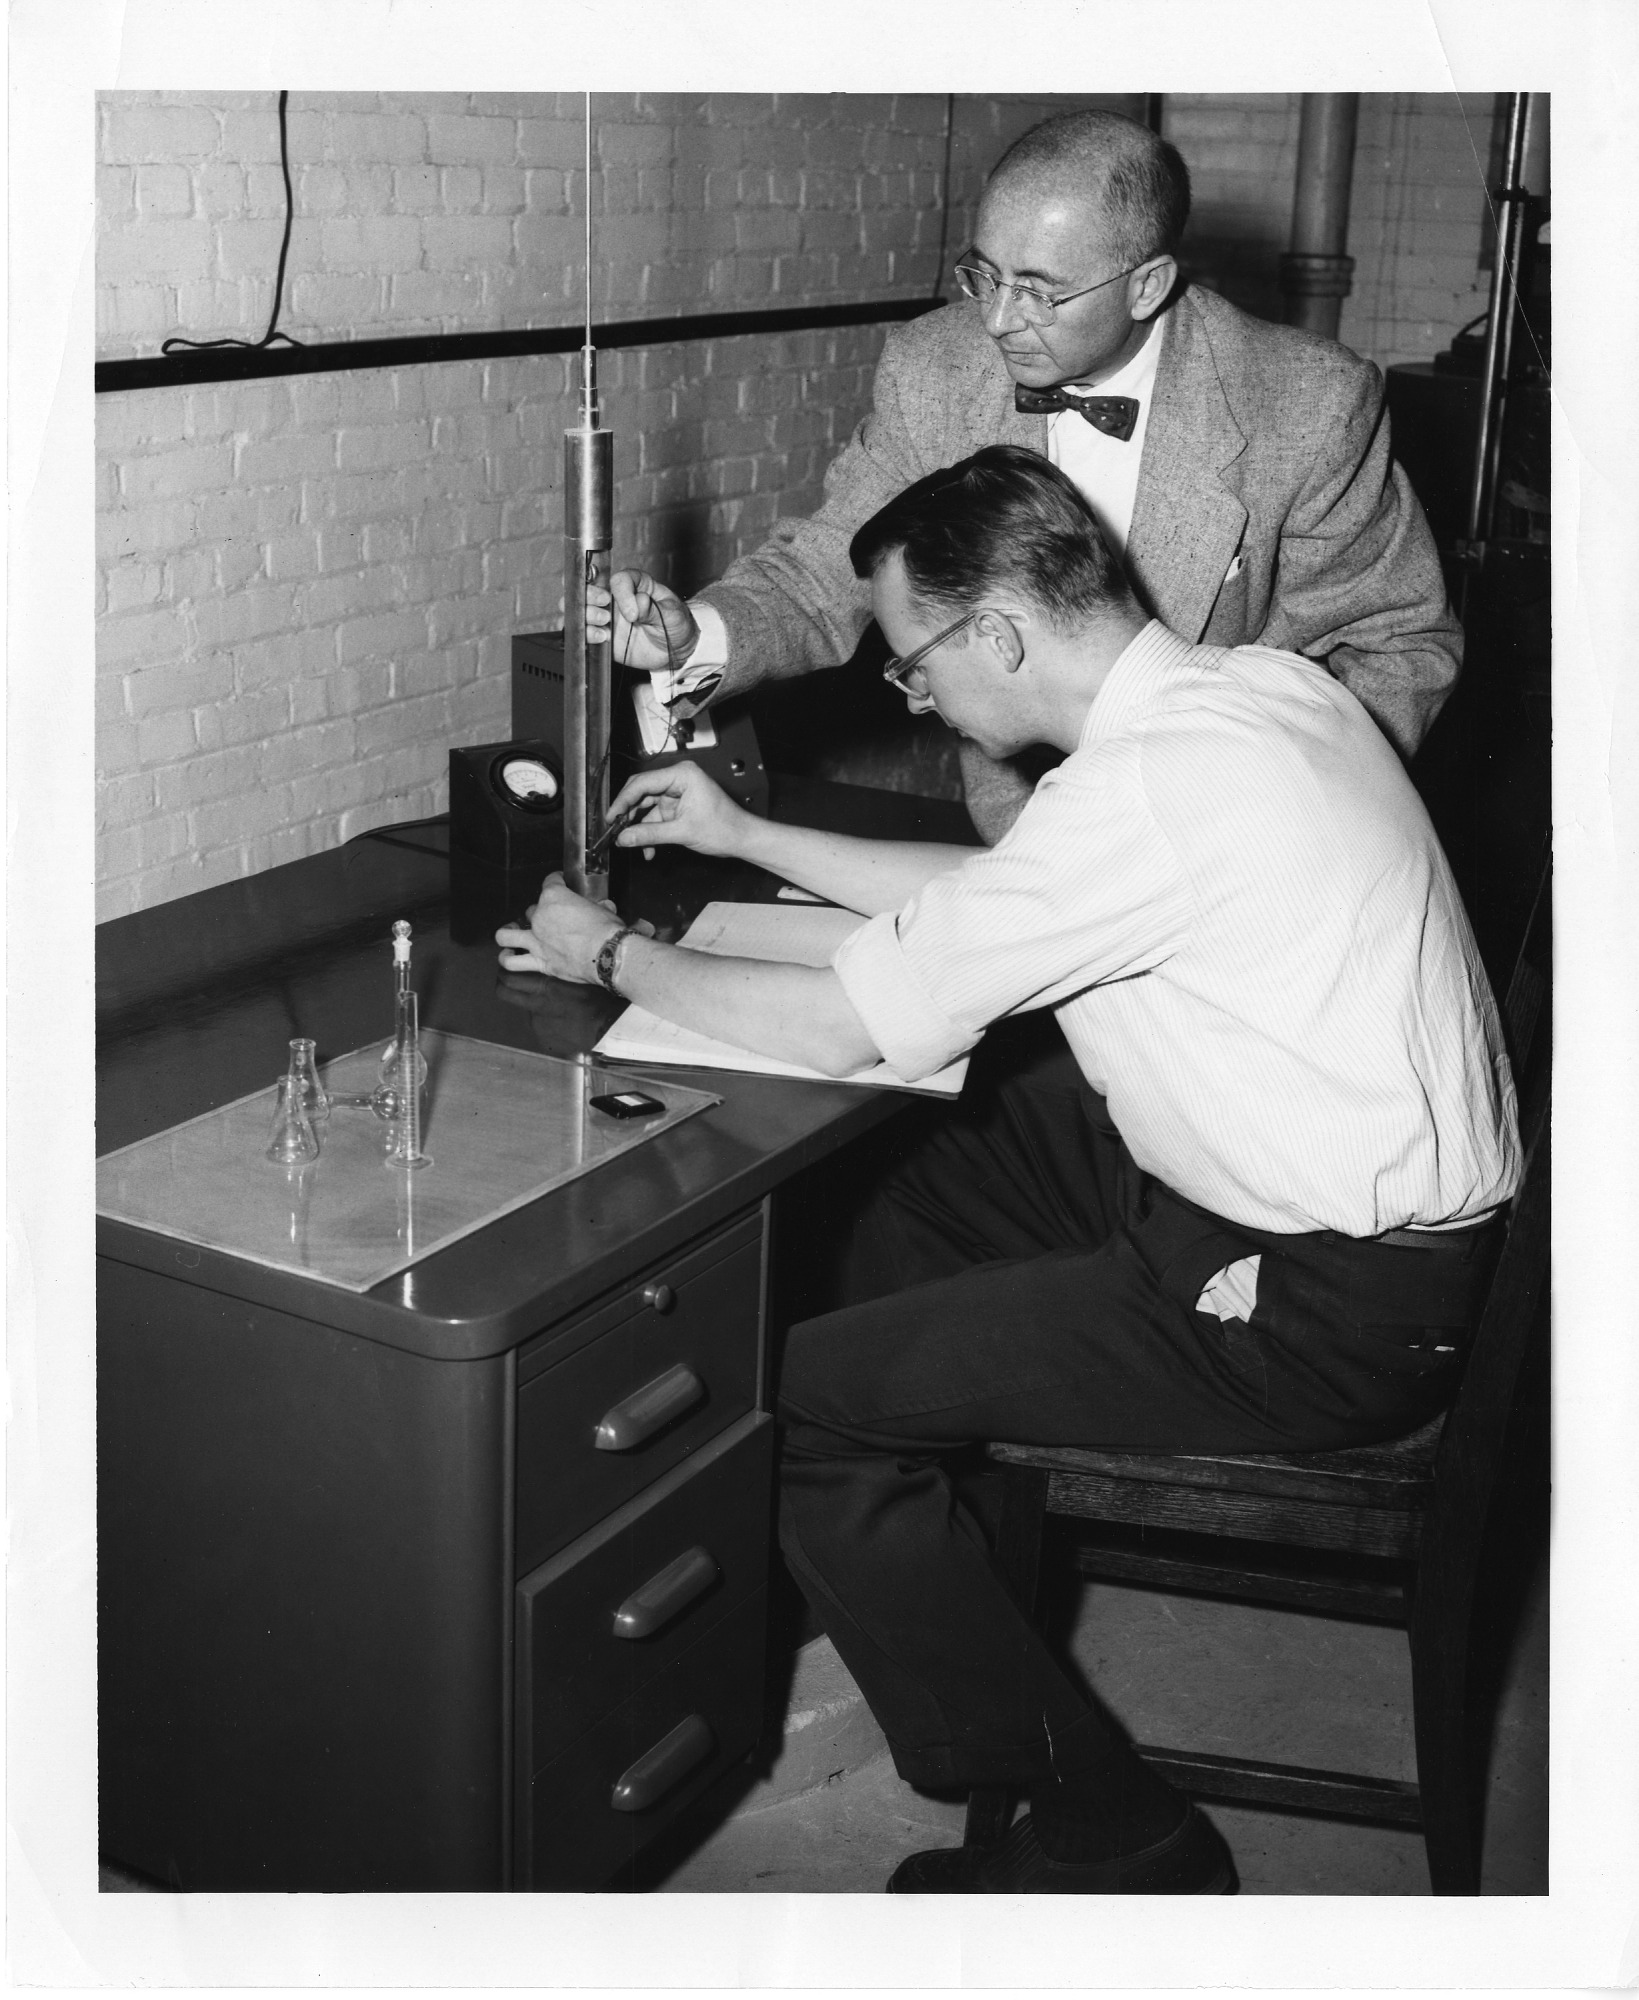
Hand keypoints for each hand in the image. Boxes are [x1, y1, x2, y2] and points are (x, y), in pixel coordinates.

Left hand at [495, 874, 620, 983]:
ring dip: (509, 931)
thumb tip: (604, 905)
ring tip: (513, 931)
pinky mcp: (540, 961)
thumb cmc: (607, 931)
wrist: (608, 956)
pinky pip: (513, 962)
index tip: (561, 882)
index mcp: (555, 897)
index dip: (556, 880)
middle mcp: (540, 917)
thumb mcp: (605, 910)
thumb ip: (599, 906)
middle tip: (551, 917)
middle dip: (540, 912)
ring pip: (507, 934)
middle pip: (532, 910)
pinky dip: (507, 958)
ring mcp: (536, 940)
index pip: (550, 881)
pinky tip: (508, 955)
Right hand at [585, 570, 699, 672]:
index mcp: (635, 585)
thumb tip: (638, 603)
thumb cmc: (676, 624)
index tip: (633, 612)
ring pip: (582, 608)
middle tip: (606, 613)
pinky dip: (587, 633)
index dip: (621, 593)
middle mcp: (617, 598)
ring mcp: (608, 617)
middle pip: (590, 587)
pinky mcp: (604, 636)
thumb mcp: (672, 614)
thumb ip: (653, 608)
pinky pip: (586, 632)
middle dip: (591, 596)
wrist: (677, 650)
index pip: (619, 580)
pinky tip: (601, 637)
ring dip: (586, 614)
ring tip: (604, 624)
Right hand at [604, 761, 750, 859]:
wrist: (742, 839)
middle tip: (614, 830)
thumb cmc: (724, 828)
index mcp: (681, 775)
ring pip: (646, 808)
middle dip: (628, 814)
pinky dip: (650, 833)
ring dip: (639, 828)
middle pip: (641, 793)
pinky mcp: (677, 807)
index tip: (610, 817)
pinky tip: (647, 849)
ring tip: (629, 844)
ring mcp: (676, 793)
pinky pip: (656, 818)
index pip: (642, 783)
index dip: (623, 800)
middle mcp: (677, 780)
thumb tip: (624, 838)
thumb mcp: (683, 832)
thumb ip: (650, 834)